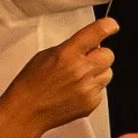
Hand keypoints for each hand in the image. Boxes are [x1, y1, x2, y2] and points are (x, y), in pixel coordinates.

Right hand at [0, 16, 117, 137]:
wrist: (26, 110)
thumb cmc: (32, 83)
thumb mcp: (47, 55)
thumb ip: (71, 48)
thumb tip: (89, 44)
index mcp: (68, 53)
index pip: (97, 32)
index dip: (108, 26)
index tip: (111, 26)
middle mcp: (81, 70)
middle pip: (109, 55)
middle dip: (99, 56)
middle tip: (86, 61)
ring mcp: (88, 88)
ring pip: (108, 73)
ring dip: (97, 73)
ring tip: (78, 79)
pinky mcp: (92, 103)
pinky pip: (101, 90)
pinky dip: (92, 89)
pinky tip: (75, 91)